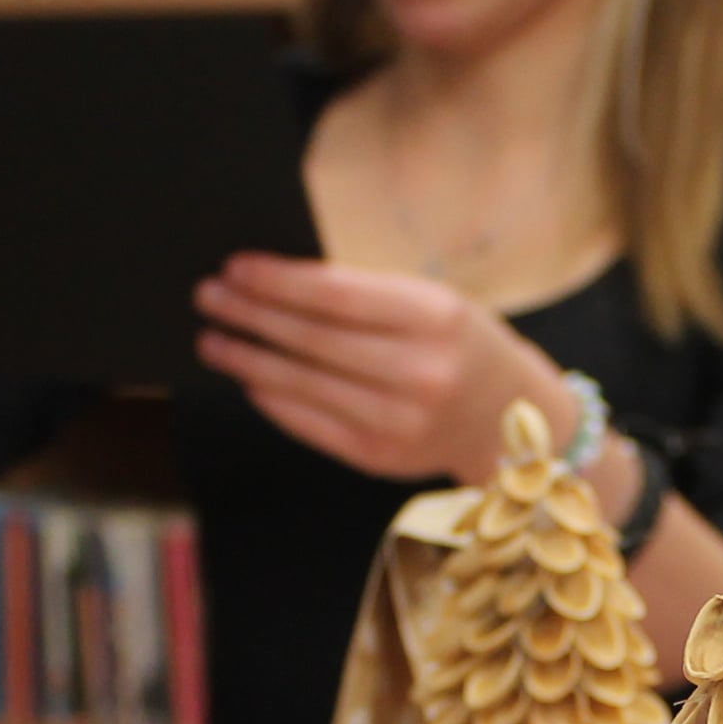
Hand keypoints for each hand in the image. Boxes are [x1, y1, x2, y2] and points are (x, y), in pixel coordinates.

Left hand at [194, 253, 576, 487]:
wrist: (513, 421)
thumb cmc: (463, 346)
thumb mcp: (433, 303)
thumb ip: (366, 295)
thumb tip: (277, 283)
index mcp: (435, 318)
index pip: (336, 294)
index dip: (278, 281)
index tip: (235, 267)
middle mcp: (420, 371)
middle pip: (312, 339)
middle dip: (252, 316)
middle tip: (209, 297)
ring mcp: (401, 420)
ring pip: (304, 384)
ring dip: (249, 360)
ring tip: (214, 340)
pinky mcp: (382, 456)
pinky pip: (312, 424)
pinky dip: (274, 401)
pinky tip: (250, 380)